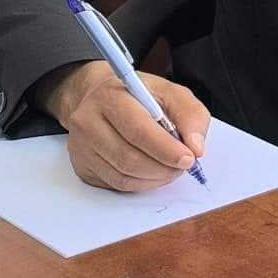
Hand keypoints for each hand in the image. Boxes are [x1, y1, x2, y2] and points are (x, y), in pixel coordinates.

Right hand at [40, 60, 209, 193]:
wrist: (99, 98)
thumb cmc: (136, 96)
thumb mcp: (169, 92)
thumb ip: (190, 115)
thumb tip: (196, 147)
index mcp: (110, 97)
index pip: (137, 130)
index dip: (165, 149)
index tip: (188, 157)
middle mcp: (88, 122)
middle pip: (129, 159)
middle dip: (164, 168)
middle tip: (183, 165)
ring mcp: (81, 147)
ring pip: (123, 177)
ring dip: (155, 178)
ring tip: (170, 168)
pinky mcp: (82, 166)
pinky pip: (116, 185)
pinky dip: (142, 184)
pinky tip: (152, 172)